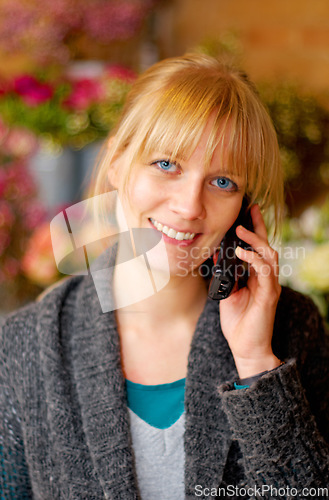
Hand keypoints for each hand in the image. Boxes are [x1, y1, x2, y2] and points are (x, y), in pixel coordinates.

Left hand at [219, 204, 281, 378]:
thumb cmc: (237, 322)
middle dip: (258, 226)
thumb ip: (226, 274)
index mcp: (257, 276)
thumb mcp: (227, 292)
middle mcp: (266, 278)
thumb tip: (217, 254)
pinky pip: (265, 271)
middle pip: (267, 246)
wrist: (245, 347)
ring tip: (240, 230)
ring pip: (269, 255)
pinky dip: (254, 258)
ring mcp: (270, 286)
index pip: (258, 248)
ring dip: (255, 240)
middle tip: (249, 210)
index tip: (248, 212)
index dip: (255, 229)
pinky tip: (241, 252)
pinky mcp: (269, 295)